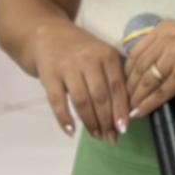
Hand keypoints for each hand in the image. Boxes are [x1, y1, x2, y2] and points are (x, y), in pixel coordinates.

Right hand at [32, 21, 128, 142]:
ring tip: (97, 136)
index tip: (124, 128)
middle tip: (111, 138)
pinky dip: (64, 118)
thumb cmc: (82, 51)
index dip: (121, 109)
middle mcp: (89, 60)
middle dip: (107, 120)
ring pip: (82, 100)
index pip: (117, 86)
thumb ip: (114, 77)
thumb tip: (126, 111)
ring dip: (90, 122)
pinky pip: (57, 101)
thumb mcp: (103, 56)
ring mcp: (68, 68)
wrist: (48, 35)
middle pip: (101, 96)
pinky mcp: (49, 75)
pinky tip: (71, 132)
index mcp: (107, 55)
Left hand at [123, 19, 174, 118]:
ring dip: (135, 98)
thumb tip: (141, 70)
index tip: (124, 83)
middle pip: (138, 67)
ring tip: (129, 109)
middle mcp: (168, 39)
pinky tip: (140, 113)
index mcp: (166, 28)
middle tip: (123, 101)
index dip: (127, 71)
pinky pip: (158, 94)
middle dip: (129, 87)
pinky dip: (147, 105)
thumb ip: (164, 47)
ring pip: (146, 82)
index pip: (136, 51)